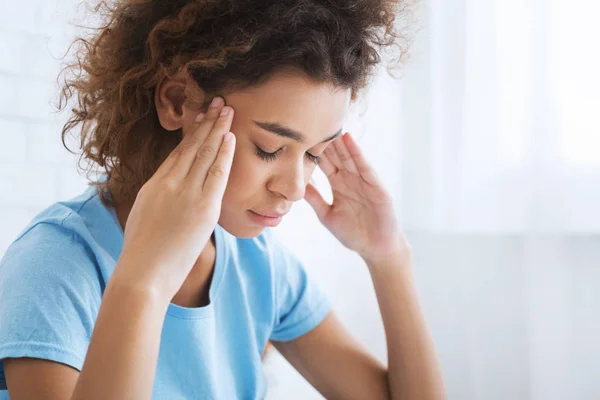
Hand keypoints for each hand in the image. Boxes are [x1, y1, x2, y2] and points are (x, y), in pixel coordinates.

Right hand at [112, 97, 235, 299]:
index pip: (178, 152)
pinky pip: (216, 174)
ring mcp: (186, 193)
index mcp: (155, 185)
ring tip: (227, 109)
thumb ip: (158, 201)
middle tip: (218, 101)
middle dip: (207, 122)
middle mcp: (170, 184)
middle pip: (192, 146)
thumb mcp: (145, 218)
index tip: (201, 117)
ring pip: (204, 154)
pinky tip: (230, 137)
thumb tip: (167, 199)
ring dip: (218, 129)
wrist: (142, 274)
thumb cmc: (141, 254)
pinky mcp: (203, 208)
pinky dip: (224, 154)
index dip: (192, 133)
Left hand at [304, 132, 409, 263]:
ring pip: (348, 156)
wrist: (376, 249)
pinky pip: (364, 166)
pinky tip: (348, 139)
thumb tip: (296, 185)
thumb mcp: (327, 214)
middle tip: (310, 120)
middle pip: (335, 155)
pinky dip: (356, 152)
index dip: (312, 149)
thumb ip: (314, 198)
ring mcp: (363, 180)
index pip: (323, 163)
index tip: (298, 134)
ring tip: (327, 121)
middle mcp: (350, 178)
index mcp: (338, 184)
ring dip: (338, 139)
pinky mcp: (376, 185)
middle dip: (324, 139)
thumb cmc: (353, 233)